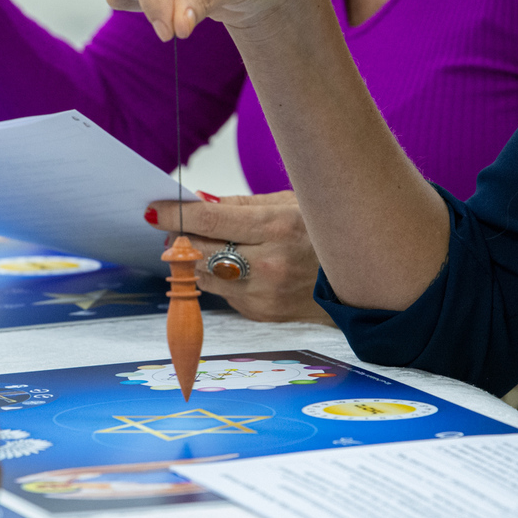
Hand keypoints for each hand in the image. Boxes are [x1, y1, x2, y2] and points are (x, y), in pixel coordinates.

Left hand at [146, 192, 332, 324]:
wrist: (362, 279)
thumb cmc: (325, 231)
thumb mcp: (291, 203)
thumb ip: (241, 205)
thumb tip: (197, 203)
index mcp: (278, 226)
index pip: (209, 222)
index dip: (175, 215)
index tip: (154, 210)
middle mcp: (270, 264)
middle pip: (199, 252)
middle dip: (180, 239)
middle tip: (172, 228)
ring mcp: (265, 294)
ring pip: (205, 277)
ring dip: (195, 261)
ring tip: (200, 246)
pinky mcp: (263, 313)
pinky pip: (224, 294)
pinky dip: (220, 279)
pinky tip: (233, 267)